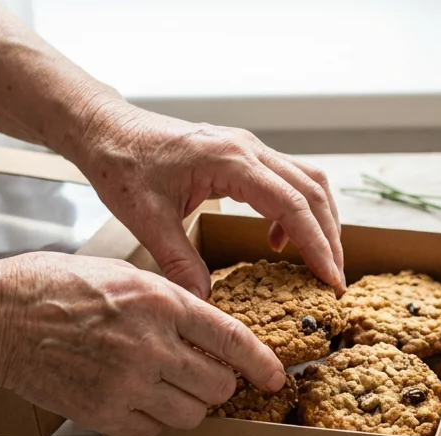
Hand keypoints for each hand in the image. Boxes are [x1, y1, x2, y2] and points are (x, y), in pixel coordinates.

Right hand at [0, 252, 284, 435]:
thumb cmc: (55, 287)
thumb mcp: (124, 274)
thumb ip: (170, 302)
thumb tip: (209, 330)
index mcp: (160, 303)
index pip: (232, 340)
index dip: (262, 363)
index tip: (275, 376)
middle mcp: (150, 346)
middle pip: (218, 385)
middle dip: (220, 383)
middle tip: (205, 375)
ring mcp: (127, 385)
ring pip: (192, 414)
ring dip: (190, 404)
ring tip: (168, 386)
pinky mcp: (104, 414)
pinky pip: (155, 430)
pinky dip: (156, 419)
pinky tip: (137, 397)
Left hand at [66, 98, 343, 299]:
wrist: (106, 128)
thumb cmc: (122, 164)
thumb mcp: (146, 219)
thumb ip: (178, 261)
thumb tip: (205, 302)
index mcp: (229, 161)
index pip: (292, 205)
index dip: (317, 244)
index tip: (330, 279)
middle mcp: (248, 148)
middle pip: (312, 191)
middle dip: (330, 237)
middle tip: (334, 278)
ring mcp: (248, 147)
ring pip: (307, 181)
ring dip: (320, 221)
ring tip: (320, 261)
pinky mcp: (242, 153)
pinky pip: (287, 179)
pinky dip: (296, 211)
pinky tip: (276, 241)